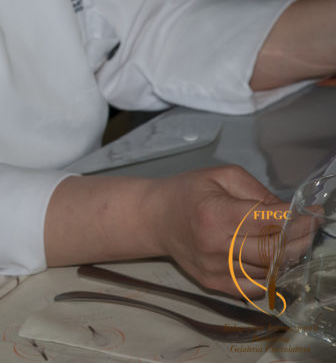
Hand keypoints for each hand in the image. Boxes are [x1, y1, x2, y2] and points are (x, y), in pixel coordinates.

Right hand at [148, 165, 308, 296]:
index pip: (269, 222)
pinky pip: (255, 288)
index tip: (313, 213)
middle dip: (301, 239)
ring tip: (295, 242)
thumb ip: (257, 192)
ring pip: (268, 271)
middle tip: (310, 228)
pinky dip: (271, 276)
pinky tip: (275, 261)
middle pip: (274, 251)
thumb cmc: (187, 192)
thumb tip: (286, 214)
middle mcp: (215, 246)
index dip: (298, 219)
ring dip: (289, 258)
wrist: (153, 218)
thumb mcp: (220, 177)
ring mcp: (214, 269)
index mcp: (216, 214)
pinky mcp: (214, 284)